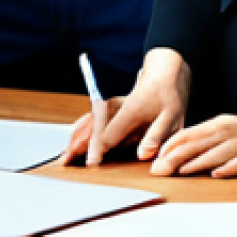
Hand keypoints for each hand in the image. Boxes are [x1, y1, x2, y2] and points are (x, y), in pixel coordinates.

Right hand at [61, 48, 190, 166]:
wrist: (163, 74)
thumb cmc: (169, 96)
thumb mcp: (171, 118)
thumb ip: (155, 137)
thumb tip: (142, 154)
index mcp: (129, 110)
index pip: (108, 133)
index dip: (99, 148)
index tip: (92, 163)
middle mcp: (114, 107)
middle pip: (92, 126)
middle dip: (79, 143)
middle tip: (67, 161)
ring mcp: (111, 106)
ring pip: (88, 122)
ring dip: (76, 137)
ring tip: (65, 155)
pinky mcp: (111, 109)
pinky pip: (91, 120)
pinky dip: (80, 130)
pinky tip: (74, 138)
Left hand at [150, 110, 236, 177]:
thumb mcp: (228, 129)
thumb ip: (209, 138)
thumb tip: (186, 151)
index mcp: (217, 124)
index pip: (188, 134)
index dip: (170, 145)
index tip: (156, 157)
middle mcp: (226, 132)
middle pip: (195, 144)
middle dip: (173, 156)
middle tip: (158, 169)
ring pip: (213, 153)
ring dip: (195, 163)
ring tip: (178, 171)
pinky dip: (226, 169)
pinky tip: (215, 175)